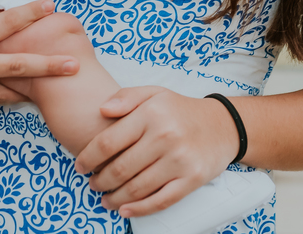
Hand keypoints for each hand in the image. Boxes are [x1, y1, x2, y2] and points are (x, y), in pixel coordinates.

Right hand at [0, 0, 81, 104]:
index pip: (6, 23)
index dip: (29, 13)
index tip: (51, 6)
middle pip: (17, 66)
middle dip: (48, 65)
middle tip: (74, 64)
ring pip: (9, 90)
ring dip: (36, 89)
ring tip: (63, 87)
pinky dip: (13, 97)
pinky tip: (34, 96)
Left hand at [74, 87, 239, 218]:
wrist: (222, 125)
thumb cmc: (180, 110)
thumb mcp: (155, 93)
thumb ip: (126, 97)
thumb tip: (101, 110)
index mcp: (151, 114)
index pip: (108, 142)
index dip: (88, 158)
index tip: (79, 166)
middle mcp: (165, 137)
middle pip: (120, 169)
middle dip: (100, 181)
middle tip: (93, 184)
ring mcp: (179, 160)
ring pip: (136, 188)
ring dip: (115, 198)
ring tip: (105, 199)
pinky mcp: (191, 179)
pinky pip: (160, 200)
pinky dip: (139, 209)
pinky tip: (124, 210)